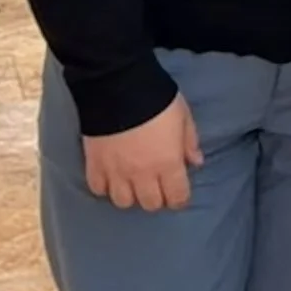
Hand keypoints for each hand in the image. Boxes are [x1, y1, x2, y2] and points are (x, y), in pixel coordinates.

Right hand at [83, 94, 203, 212]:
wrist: (118, 87)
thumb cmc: (157, 100)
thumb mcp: (183, 116)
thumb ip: (190, 142)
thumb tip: (196, 162)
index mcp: (168, 163)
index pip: (177, 197)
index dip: (179, 199)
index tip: (178, 194)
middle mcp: (142, 174)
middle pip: (150, 204)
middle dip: (156, 198)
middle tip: (156, 186)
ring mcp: (116, 172)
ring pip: (123, 202)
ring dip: (130, 195)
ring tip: (132, 183)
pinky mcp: (94, 165)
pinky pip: (98, 189)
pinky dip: (105, 187)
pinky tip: (110, 177)